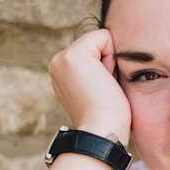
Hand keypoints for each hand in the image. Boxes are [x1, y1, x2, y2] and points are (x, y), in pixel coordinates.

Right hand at [48, 28, 131, 142]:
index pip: (95, 50)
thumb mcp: (99, 90)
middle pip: (98, 43)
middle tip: (103, 90)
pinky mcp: (74, 56)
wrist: (101, 132)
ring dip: (110, 62)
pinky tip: (104, 79)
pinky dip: (111, 56)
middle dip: (108, 62)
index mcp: (62, 71)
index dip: (107, 67)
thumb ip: (97, 71)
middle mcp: (58, 63)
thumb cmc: (109, 118)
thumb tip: (111, 57)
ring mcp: (62, 58)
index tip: (102, 91)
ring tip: (103, 87)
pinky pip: (104, 36)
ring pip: (101, 39)